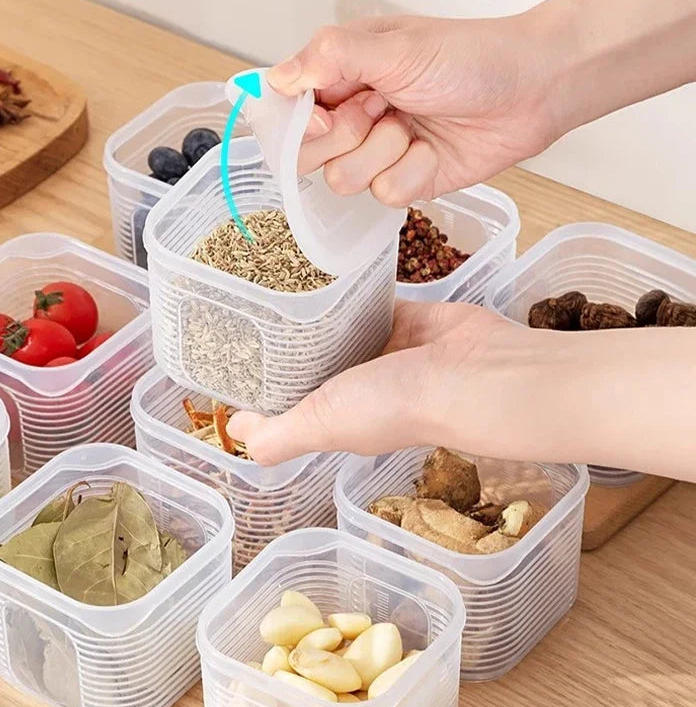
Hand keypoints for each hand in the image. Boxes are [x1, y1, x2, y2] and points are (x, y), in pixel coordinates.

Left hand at [227, 301, 549, 463]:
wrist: (475, 372)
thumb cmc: (397, 404)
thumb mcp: (323, 425)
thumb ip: (279, 435)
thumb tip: (236, 433)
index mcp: (335, 415)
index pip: (289, 400)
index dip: (263, 383)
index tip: (232, 353)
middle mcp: (357, 385)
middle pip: (312, 361)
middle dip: (285, 341)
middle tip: (249, 303)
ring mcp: (382, 350)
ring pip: (339, 328)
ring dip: (317, 312)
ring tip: (278, 279)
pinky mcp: (405, 317)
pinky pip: (370, 301)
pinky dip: (352, 290)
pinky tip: (325, 271)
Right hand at [268, 15, 558, 206]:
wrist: (531, 90)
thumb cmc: (470, 57)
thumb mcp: (394, 47)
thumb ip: (330, 58)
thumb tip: (277, 79)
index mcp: (342, 75)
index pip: (288, 110)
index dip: (300, 122)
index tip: (327, 114)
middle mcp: (353, 115)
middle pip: (307, 155)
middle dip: (346, 137)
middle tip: (381, 109)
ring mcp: (378, 151)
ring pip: (344, 180)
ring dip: (383, 153)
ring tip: (414, 126)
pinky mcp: (405, 180)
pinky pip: (385, 195)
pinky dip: (413, 172)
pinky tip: (434, 150)